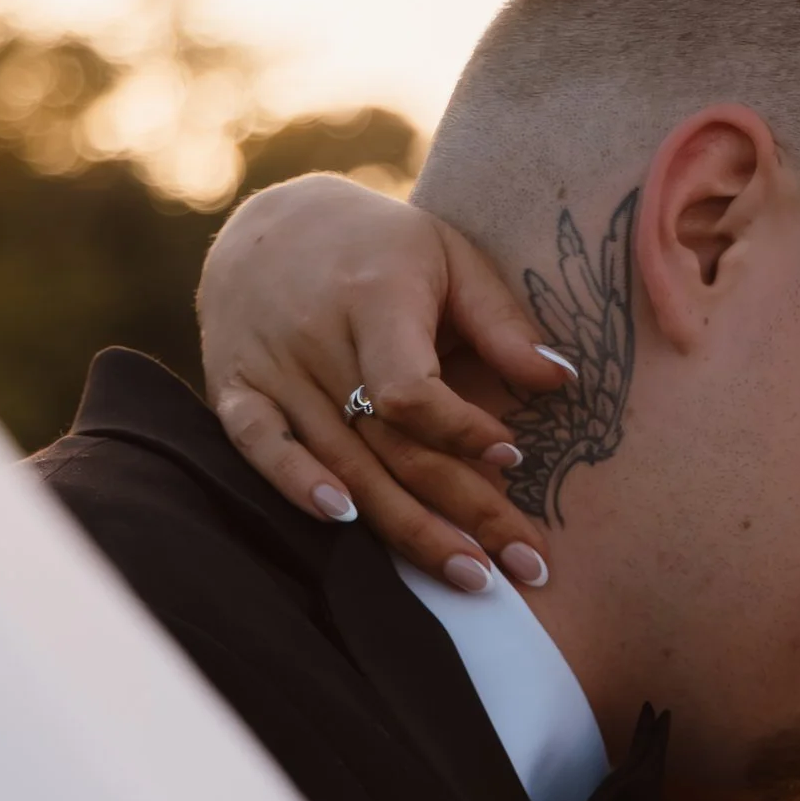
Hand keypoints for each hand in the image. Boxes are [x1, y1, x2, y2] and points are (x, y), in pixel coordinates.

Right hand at [196, 174, 572, 591]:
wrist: (269, 224)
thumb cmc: (381, 247)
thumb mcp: (449, 257)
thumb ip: (501, 320)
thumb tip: (563, 379)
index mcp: (375, 299)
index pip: (411, 390)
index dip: (462, 431)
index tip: (514, 458)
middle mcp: (319, 340)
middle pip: (391, 445)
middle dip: (463, 512)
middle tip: (526, 568)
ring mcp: (273, 370)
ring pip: (343, 464)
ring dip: (406, 529)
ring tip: (470, 576)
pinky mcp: (237, 391)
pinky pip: (261, 448)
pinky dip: (294, 486)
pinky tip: (343, 523)